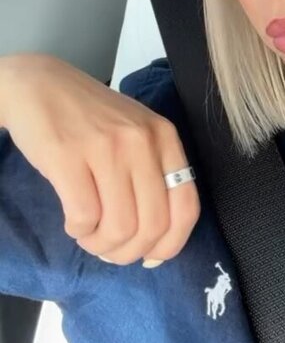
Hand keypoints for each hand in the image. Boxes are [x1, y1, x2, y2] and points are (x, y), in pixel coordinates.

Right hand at [0, 53, 200, 266]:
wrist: (39, 85)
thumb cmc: (89, 116)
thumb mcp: (136, 132)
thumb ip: (153, 173)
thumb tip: (159, 240)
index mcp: (164, 137)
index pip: (186, 206)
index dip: (171, 244)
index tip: (151, 257)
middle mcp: (142, 141)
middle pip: (153, 225)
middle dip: (129, 252)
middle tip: (109, 249)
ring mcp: (106, 147)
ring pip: (120, 228)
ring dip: (101, 245)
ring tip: (89, 234)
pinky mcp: (69, 157)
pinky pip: (84, 218)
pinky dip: (79, 231)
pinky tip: (73, 221)